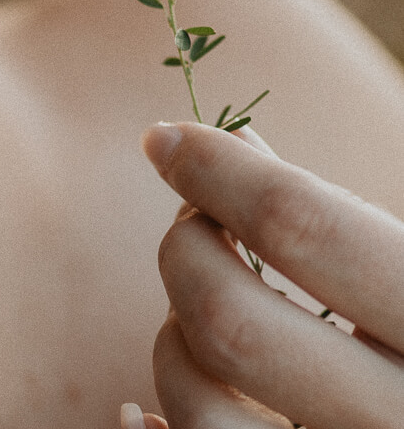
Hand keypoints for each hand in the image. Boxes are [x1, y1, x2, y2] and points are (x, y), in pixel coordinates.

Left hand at [135, 122, 403, 428]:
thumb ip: (338, 216)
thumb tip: (237, 144)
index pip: (300, 223)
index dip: (215, 169)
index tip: (164, 139)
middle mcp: (399, 420)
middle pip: (230, 320)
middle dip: (185, 250)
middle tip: (195, 222)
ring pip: (199, 409)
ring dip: (174, 336)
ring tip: (207, 303)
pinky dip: (159, 423)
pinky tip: (179, 383)